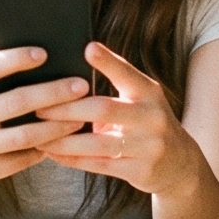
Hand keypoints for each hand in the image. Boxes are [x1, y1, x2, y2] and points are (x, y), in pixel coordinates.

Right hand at [0, 47, 88, 200]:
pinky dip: (43, 149)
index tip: (43, 53)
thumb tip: (21, 53)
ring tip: (79, 116)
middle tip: (79, 85)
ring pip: (25, 135)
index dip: (16, 59)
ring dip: (57, 125)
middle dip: (53, 92)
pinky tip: (59, 140)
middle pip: (17, 102)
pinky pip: (20, 160)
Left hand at [37, 42, 203, 200]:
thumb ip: (115, 84)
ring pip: (97, 143)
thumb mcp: (141, 98)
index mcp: (149, 92)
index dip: (108, 61)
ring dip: (63, 140)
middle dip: (66, 109)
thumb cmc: (148, 123)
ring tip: (39, 135)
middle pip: (102, 109)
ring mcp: (148, 146)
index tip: (88, 48)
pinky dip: (72, 159)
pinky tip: (53, 153)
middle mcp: (152, 117)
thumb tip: (68, 75)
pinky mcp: (140, 170)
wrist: (180, 163)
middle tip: (39, 107)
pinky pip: (99, 165)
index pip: (126, 73)